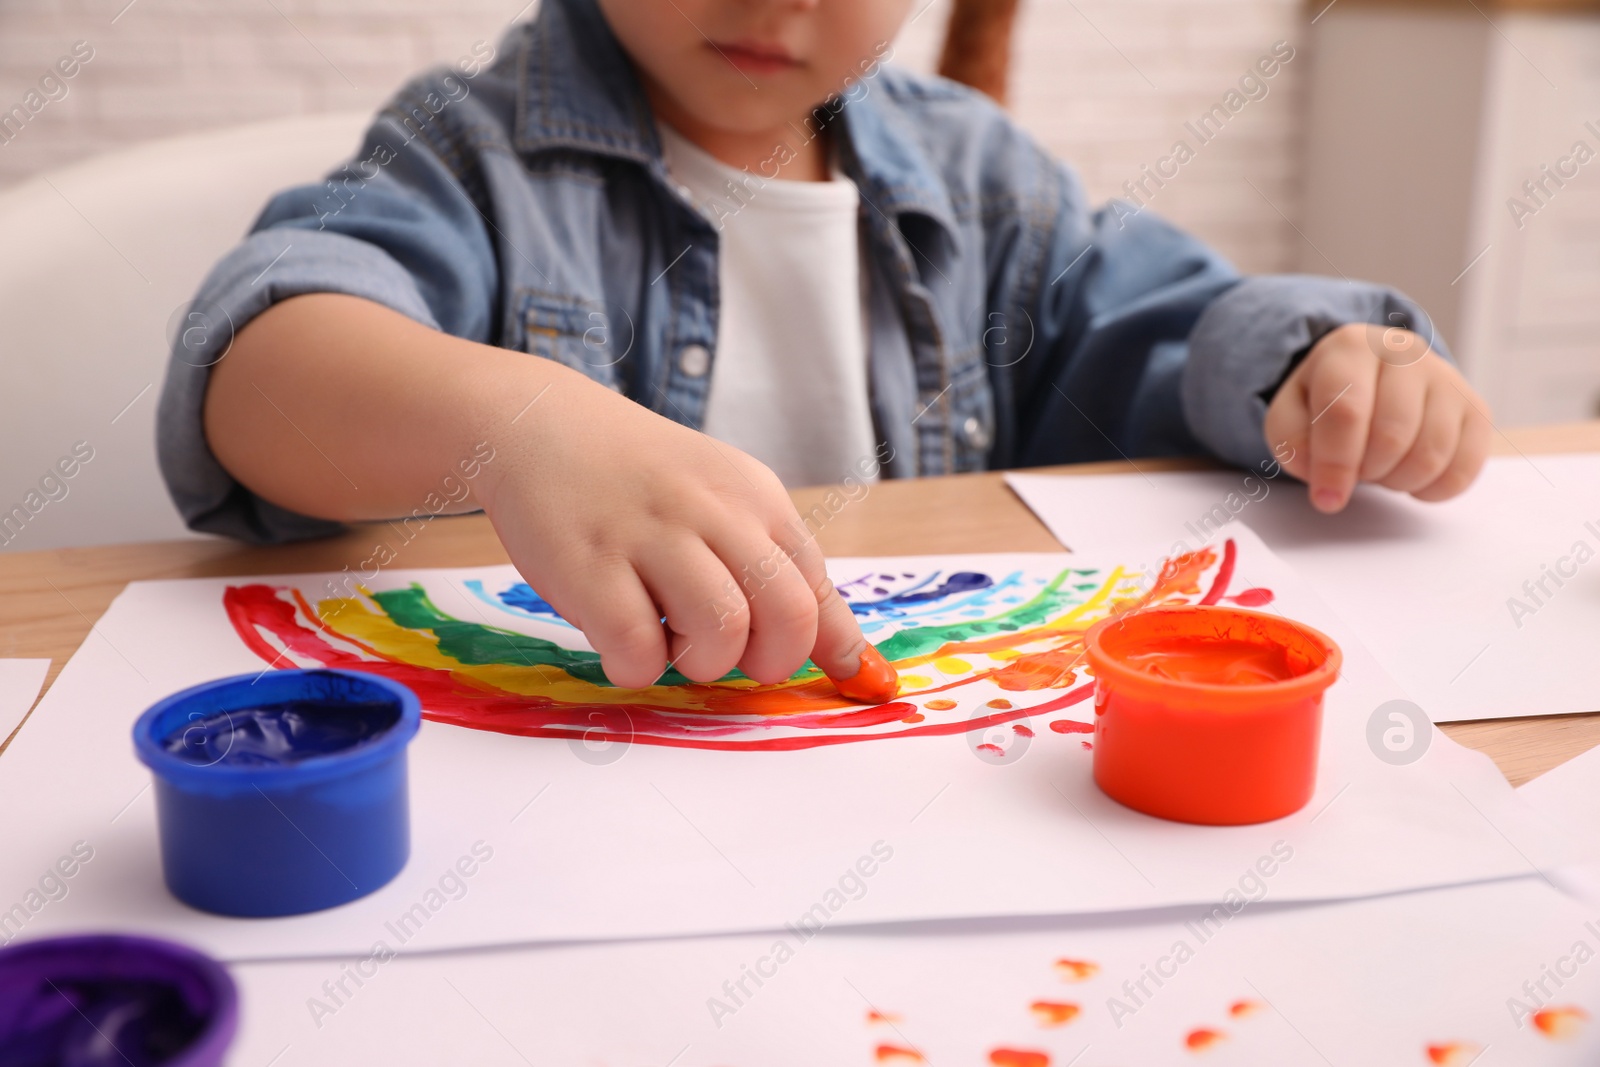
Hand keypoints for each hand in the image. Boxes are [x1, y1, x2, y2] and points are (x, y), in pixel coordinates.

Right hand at [476, 364, 873, 688]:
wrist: (540, 426)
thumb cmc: (641, 482)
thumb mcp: (724, 504)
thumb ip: (781, 576)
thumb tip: (853, 663)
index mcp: (757, 499)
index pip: (817, 589)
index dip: (827, 649)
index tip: (839, 682)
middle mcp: (713, 511)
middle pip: (787, 617)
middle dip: (767, 662)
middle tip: (726, 653)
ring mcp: (651, 535)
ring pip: (720, 634)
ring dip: (698, 662)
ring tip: (666, 636)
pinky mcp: (589, 566)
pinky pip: (638, 650)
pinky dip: (636, 666)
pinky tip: (620, 637)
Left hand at [1263, 323, 1491, 512]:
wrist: (1374, 376)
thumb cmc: (1327, 398)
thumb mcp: (1291, 412)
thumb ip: (1293, 443)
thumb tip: (1328, 483)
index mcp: (1350, 347)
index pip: (1345, 411)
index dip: (1335, 463)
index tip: (1327, 499)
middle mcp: (1406, 352)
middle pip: (1391, 436)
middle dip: (1367, 471)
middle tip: (1356, 469)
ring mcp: (1447, 378)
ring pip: (1430, 454)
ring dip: (1398, 481)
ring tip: (1380, 468)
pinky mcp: (1476, 408)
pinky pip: (1465, 468)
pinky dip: (1434, 489)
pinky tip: (1411, 478)